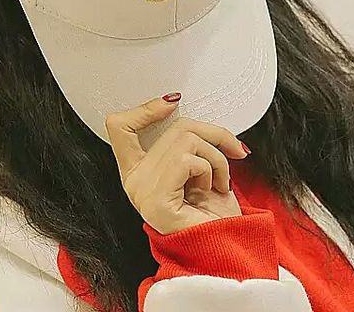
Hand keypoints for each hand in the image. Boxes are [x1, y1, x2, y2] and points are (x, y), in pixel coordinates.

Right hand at [105, 95, 249, 234]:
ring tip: (220, 181)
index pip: (118, 126)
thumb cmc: (211, 213)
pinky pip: (188, 161)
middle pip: (173, 127)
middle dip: (213, 133)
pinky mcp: (157, 199)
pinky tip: (212, 190)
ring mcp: (142, 189)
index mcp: (137, 170)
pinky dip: (210, 170)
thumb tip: (179, 103)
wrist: (224, 250)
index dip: (143, 108)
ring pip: (186, 140)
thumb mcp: (196, 165)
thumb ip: (185, 141)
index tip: (171, 102)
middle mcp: (134, 179)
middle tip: (235, 150)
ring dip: (216, 157)